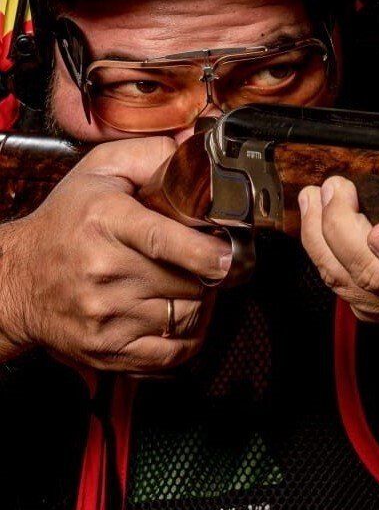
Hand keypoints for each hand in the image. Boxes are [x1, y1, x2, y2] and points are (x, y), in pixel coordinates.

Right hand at [0, 137, 230, 372]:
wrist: (17, 280)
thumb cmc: (64, 224)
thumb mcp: (99, 172)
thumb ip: (150, 155)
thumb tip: (193, 154)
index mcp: (104, 221)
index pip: (164, 241)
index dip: (205, 252)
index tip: (226, 255)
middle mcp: (104, 271)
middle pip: (186, 282)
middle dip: (206, 274)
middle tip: (204, 263)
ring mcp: (106, 316)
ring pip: (185, 317)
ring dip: (198, 303)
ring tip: (186, 285)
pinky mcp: (109, 350)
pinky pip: (172, 355)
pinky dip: (188, 338)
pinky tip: (181, 317)